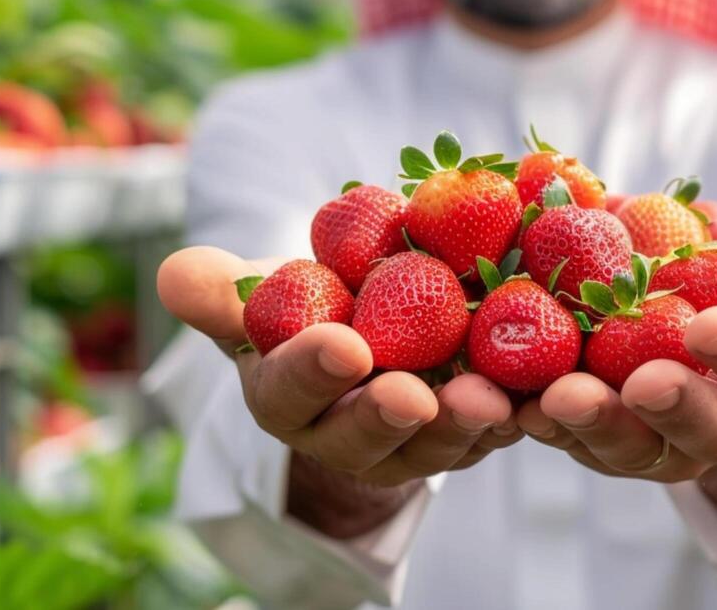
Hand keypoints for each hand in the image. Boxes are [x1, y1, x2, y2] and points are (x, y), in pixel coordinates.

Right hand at [156, 246, 523, 535]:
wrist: (370, 330)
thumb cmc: (305, 309)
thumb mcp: (262, 298)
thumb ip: (222, 290)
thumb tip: (173, 273)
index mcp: (287, 399)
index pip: (289, 392)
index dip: (312, 373)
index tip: (342, 346)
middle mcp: (347, 434)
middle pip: (366, 434)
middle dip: (387, 416)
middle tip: (414, 393)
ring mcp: (413, 441)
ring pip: (439, 443)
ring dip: (465, 424)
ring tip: (489, 397)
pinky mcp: (470, 434)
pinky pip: (497, 428)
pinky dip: (520, 410)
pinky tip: (543, 387)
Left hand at [518, 247, 716, 526]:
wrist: (703, 343)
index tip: (712, 324)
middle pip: (697, 429)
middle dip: (672, 407)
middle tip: (641, 380)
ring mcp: (652, 442)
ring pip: (623, 443)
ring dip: (591, 424)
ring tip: (558, 397)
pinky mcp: (592, 439)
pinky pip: (562, 434)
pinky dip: (532, 418)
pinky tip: (503, 396)